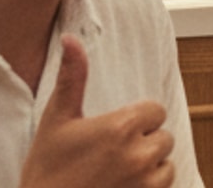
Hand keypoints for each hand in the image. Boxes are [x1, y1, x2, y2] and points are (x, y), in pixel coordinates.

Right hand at [20, 36, 176, 187]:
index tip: (113, 132)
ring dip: (149, 166)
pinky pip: (165, 184)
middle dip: (143, 142)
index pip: (155, 111)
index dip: (136, 120)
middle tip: (110, 155)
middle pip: (163, 137)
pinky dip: (149, 186)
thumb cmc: (46, 171)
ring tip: (116, 172)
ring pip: (166, 163)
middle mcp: (139, 154)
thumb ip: (72, 78)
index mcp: (121, 127)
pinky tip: (123, 186)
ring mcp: (145, 182)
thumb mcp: (56, 121)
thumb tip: (70, 39)